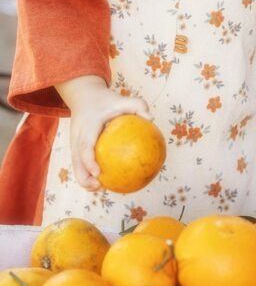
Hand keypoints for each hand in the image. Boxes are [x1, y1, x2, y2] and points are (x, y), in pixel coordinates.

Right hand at [56, 75, 152, 191]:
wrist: (84, 96)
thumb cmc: (107, 100)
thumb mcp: (123, 99)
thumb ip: (138, 105)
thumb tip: (152, 119)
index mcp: (87, 126)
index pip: (85, 146)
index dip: (89, 161)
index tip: (98, 172)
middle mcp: (77, 137)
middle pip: (76, 162)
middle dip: (84, 178)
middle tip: (99, 186)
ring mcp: (74, 143)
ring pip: (76, 166)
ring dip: (85, 179)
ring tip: (102, 188)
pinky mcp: (75, 147)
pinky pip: (81, 163)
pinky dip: (89, 173)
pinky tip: (105, 179)